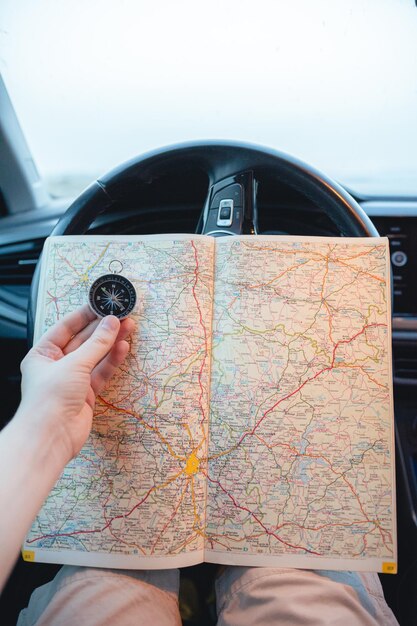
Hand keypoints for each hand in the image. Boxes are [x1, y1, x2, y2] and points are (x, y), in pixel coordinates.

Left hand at [17, 305, 134, 466]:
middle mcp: (57, 365)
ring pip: (95, 356)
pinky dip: (113, 360)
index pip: (65, 328)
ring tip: (129, 327)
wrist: (51, 437)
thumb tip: (112, 322)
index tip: (102, 304)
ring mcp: (73, 380)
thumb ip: (97, 343)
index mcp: (43, 354)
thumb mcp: (74, 364)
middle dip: (103, 329)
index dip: (84, 315)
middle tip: (122, 315)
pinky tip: (124, 348)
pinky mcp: (87, 393)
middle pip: (83, 341)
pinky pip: (101, 372)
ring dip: (111, 343)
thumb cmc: (51, 397)